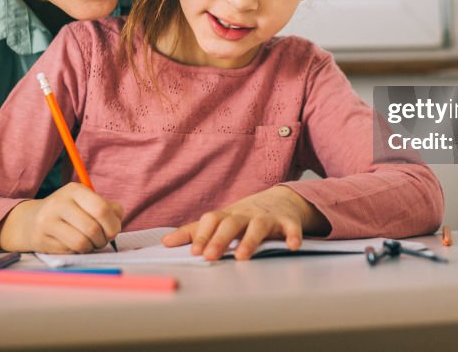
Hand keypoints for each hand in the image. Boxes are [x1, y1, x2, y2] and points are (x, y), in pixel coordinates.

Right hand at [0, 182, 122, 252]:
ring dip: (92, 247)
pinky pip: (70, 250)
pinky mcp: (42, 239)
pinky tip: (75, 244)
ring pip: (81, 242)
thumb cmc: (70, 212)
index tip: (114, 231)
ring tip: (91, 242)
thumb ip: (109, 208)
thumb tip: (117, 220)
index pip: (101, 209)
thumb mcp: (87, 202)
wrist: (32, 220)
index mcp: (74, 190)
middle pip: (92, 228)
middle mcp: (59, 203)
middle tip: (103, 240)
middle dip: (103, 239)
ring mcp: (48, 221)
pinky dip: (79, 251)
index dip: (113, 224)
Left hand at [161, 186, 328, 260]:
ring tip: (242, 257)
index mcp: (228, 215)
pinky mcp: (287, 222)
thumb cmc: (244, 215)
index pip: (211, 221)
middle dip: (220, 239)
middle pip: (231, 223)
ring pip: (258, 226)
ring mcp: (267, 217)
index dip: (202, 235)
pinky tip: (292, 246)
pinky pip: (291, 228)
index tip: (194, 252)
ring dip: (250, 240)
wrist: (281, 200)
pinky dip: (292, 235)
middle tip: (209, 257)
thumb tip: (165, 242)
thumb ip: (194, 232)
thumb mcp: (220, 220)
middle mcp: (246, 214)